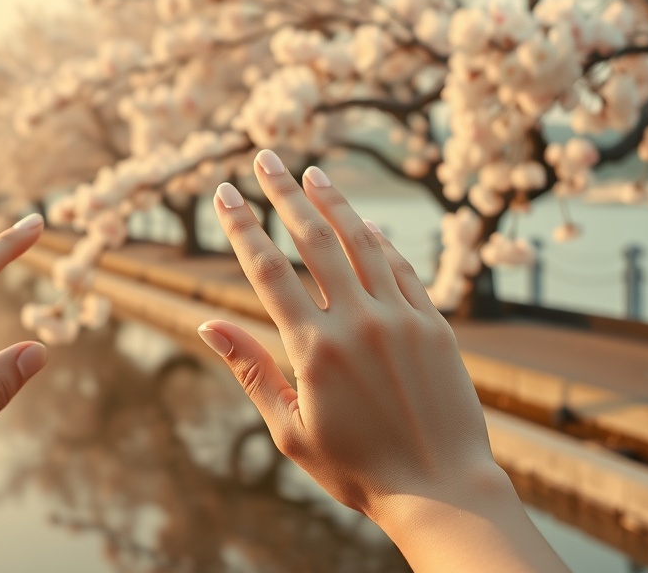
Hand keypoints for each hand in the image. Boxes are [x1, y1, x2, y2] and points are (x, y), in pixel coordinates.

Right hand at [198, 150, 567, 572]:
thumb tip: (205, 324)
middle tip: (265, 158)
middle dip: (284, 194)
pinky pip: (403, 270)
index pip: (267, 272)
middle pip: (312, 241)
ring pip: (361, 244)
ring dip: (334, 204)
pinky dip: (381, 242)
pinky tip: (366, 223)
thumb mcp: (289, 430)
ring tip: (314, 173)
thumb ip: (250, 369)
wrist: (442, 490)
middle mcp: (357, 323)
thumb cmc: (356, 470)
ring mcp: (400, 319)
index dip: (242, 227)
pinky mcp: (434, 326)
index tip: (224, 193)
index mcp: (313, 350)